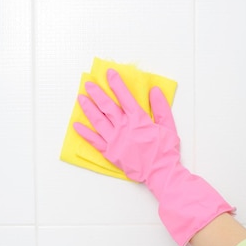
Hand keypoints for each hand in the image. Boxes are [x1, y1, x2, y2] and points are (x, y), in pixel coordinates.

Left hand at [73, 68, 179, 189]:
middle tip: (88, 84)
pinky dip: (85, 134)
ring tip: (80, 98)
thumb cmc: (164, 150)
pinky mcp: (110, 152)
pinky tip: (76, 126)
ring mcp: (115, 140)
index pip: (125, 97)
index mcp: (138, 120)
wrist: (159, 172)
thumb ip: (161, 108)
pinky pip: (95, 141)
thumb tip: (155, 90)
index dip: (117, 84)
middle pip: (107, 106)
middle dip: (97, 93)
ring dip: (88, 109)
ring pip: (98, 121)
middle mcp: (124, 127)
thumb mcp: (168, 126)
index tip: (109, 73)